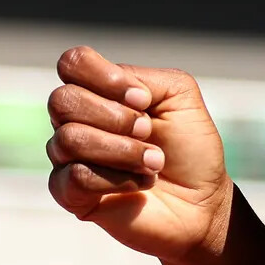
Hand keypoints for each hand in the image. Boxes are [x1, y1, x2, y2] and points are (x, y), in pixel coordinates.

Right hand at [47, 46, 231, 261]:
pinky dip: (118, 179)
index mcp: (100, 91)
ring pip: (70, 139)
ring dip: (124, 150)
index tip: (143, 99)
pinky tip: (139, 184)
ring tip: (153, 162)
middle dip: (116, 116)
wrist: (202, 201)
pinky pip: (75, 176)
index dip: (105, 76)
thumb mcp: (180, 96)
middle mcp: (77, 120)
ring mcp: (69, 158)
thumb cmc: (190, 148)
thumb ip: (145, 77)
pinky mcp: (70, 194)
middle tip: (148, 131)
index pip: (73, 63)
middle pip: (63, 100)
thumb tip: (114, 89)